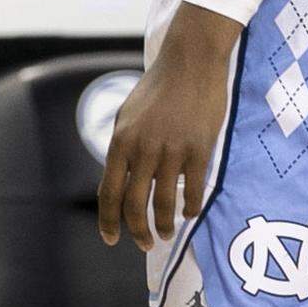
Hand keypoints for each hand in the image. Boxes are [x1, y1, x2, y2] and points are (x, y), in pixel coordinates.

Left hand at [98, 3, 239, 251]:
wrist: (189, 61)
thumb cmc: (158, 88)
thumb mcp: (127, 115)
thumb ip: (121, 149)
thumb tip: (113, 184)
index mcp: (121, 140)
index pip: (108, 192)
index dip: (108, 221)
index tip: (111, 240)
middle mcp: (143, 149)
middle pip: (134, 204)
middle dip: (137, 231)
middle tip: (144, 244)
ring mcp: (172, 150)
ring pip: (164, 203)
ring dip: (164, 225)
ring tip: (166, 233)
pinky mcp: (199, 149)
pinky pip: (193, 190)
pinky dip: (190, 207)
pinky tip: (189, 212)